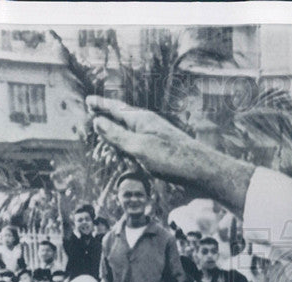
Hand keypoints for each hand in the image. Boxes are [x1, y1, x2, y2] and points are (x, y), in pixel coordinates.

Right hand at [88, 96, 252, 211]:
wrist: (203, 171)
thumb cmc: (172, 159)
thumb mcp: (139, 147)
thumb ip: (117, 135)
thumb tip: (97, 121)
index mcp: (142, 120)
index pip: (116, 109)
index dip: (101, 105)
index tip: (88, 100)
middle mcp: (149, 125)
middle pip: (123, 116)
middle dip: (108, 113)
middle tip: (94, 108)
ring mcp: (157, 136)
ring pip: (132, 129)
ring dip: (118, 127)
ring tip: (106, 125)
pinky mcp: (164, 150)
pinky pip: (140, 141)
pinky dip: (129, 141)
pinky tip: (130, 148)